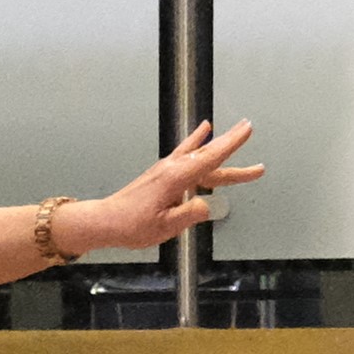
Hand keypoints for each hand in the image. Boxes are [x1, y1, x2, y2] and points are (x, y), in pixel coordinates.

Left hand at [62, 121, 263, 254]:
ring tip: (235, 130)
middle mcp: (173, 169)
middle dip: (231, 141)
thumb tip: (207, 205)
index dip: (231, 143)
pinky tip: (202, 132)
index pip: (211, 158)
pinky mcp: (161, 173)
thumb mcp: (166, 226)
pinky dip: (196, 141)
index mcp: (177, 179)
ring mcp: (166, 169)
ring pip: (199, 154)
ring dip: (218, 142)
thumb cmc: (131, 225)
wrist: (104, 221)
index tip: (247, 130)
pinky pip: (185, 153)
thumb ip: (190, 214)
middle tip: (249, 127)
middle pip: (209, 154)